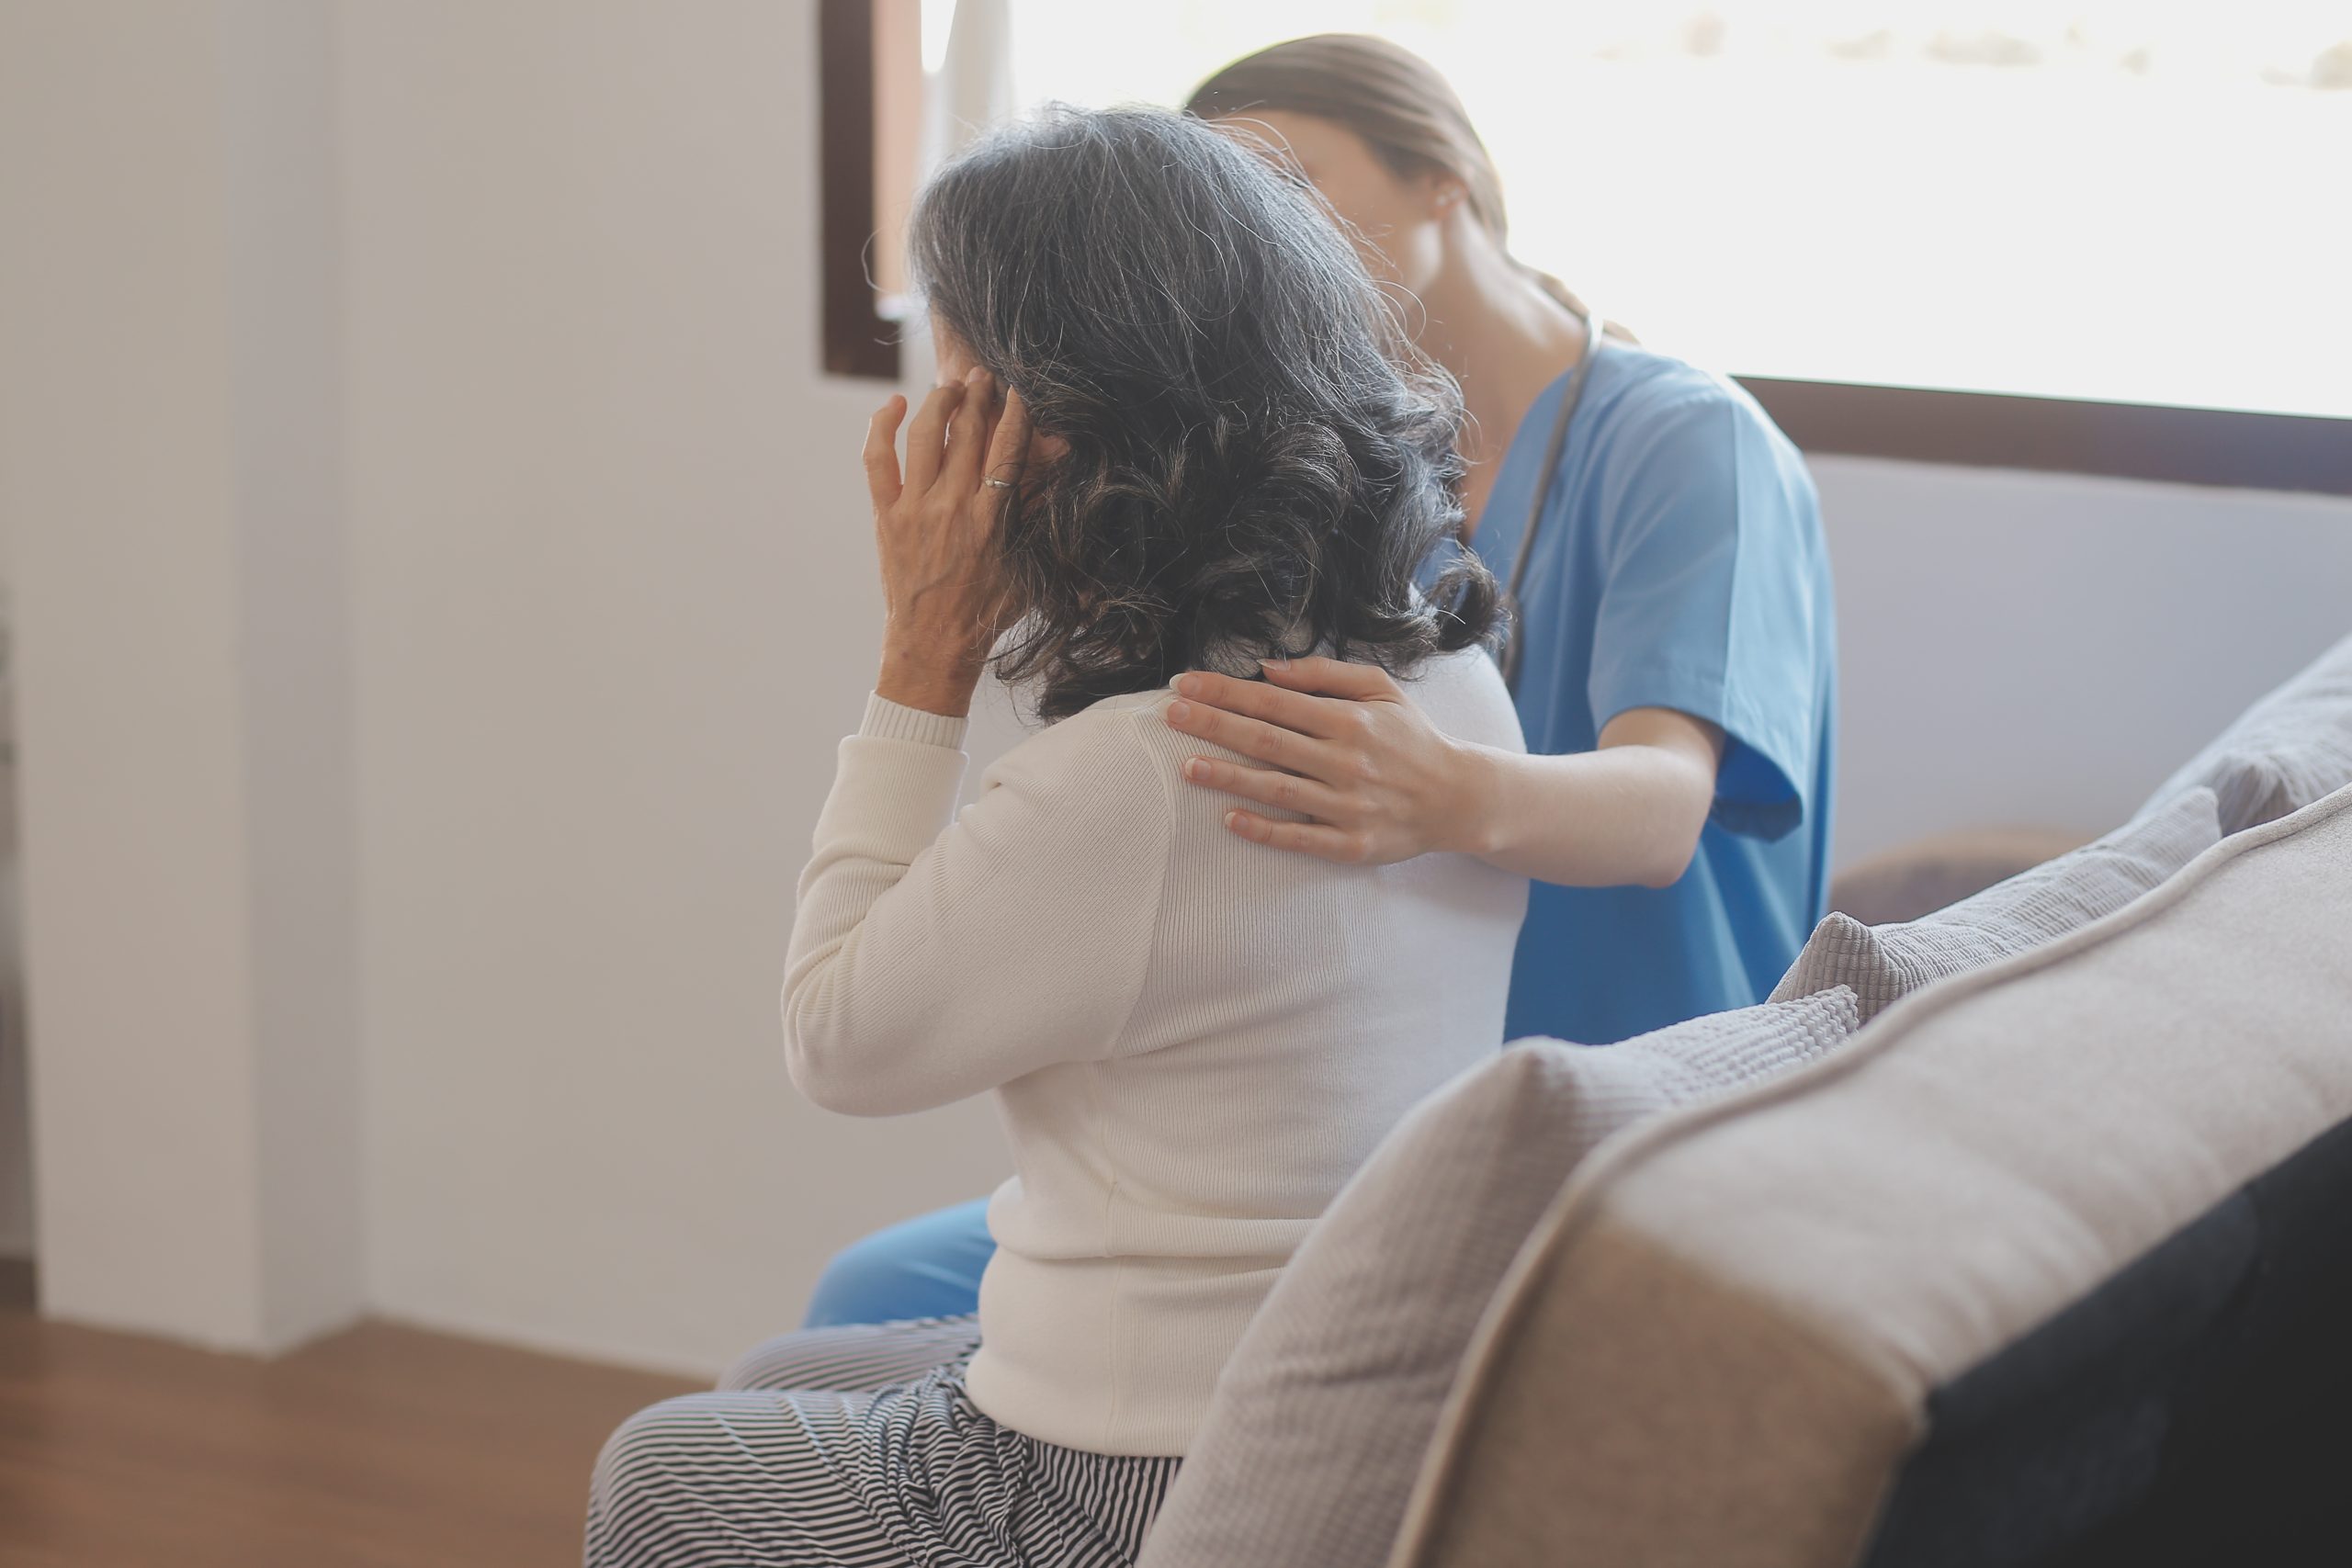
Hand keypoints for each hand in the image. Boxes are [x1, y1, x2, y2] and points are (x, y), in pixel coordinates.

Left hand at [863, 369, 1033, 716]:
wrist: (933, 646)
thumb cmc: (987, 612)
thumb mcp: (1027, 566)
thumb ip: (1039, 515)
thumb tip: (1060, 471)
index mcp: (991, 520)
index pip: (1008, 450)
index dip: (1017, 414)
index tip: (1021, 390)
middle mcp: (952, 507)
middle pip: (966, 432)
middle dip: (978, 396)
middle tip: (985, 374)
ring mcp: (915, 508)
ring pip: (923, 435)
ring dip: (940, 402)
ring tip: (952, 386)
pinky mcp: (886, 515)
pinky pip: (877, 459)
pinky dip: (881, 426)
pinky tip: (895, 404)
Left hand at [1163, 656, 1495, 864]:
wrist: (1458, 796)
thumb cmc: (1411, 737)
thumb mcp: (1380, 688)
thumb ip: (1324, 674)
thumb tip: (1266, 668)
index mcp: (1349, 719)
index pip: (1273, 702)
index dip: (1225, 691)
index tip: (1185, 683)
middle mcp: (1346, 761)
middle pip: (1266, 740)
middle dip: (1213, 724)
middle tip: (1170, 714)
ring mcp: (1347, 804)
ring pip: (1276, 788)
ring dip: (1227, 776)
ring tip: (1186, 765)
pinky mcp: (1350, 843)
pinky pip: (1299, 837)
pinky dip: (1264, 829)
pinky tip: (1229, 819)